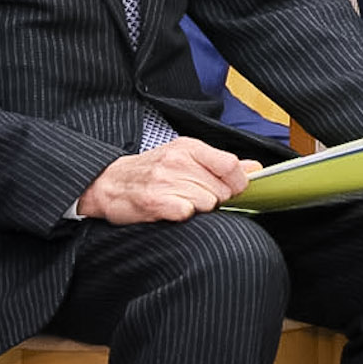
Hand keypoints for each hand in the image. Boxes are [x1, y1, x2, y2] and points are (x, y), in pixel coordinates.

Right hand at [79, 137, 253, 222]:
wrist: (107, 183)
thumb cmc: (151, 171)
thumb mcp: (185, 157)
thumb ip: (221, 164)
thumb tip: (255, 168)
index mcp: (189, 147)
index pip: (231, 165)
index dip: (238, 182)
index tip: (232, 190)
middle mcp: (177, 161)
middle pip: (222, 190)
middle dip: (215, 198)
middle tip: (195, 196)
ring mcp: (164, 181)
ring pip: (207, 203)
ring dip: (198, 208)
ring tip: (180, 201)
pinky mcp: (154, 201)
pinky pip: (187, 213)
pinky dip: (183, 215)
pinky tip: (171, 210)